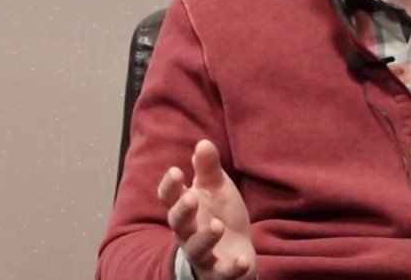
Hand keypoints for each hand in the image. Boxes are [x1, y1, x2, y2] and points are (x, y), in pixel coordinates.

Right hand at [157, 139, 256, 279]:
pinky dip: (231, 268)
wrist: (234, 250)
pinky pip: (221, 272)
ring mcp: (202, 254)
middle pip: (178, 223)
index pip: (170, 198)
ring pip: (196, 248)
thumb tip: (203, 143)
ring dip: (205, 237)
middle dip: (183, 211)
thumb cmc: (219, 214)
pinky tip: (241, 260)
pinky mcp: (218, 272)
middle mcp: (188, 232)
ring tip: (217, 226)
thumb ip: (208, 169)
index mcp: (186, 209)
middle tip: (192, 198)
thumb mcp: (216, 189)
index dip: (170, 186)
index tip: (176, 171)